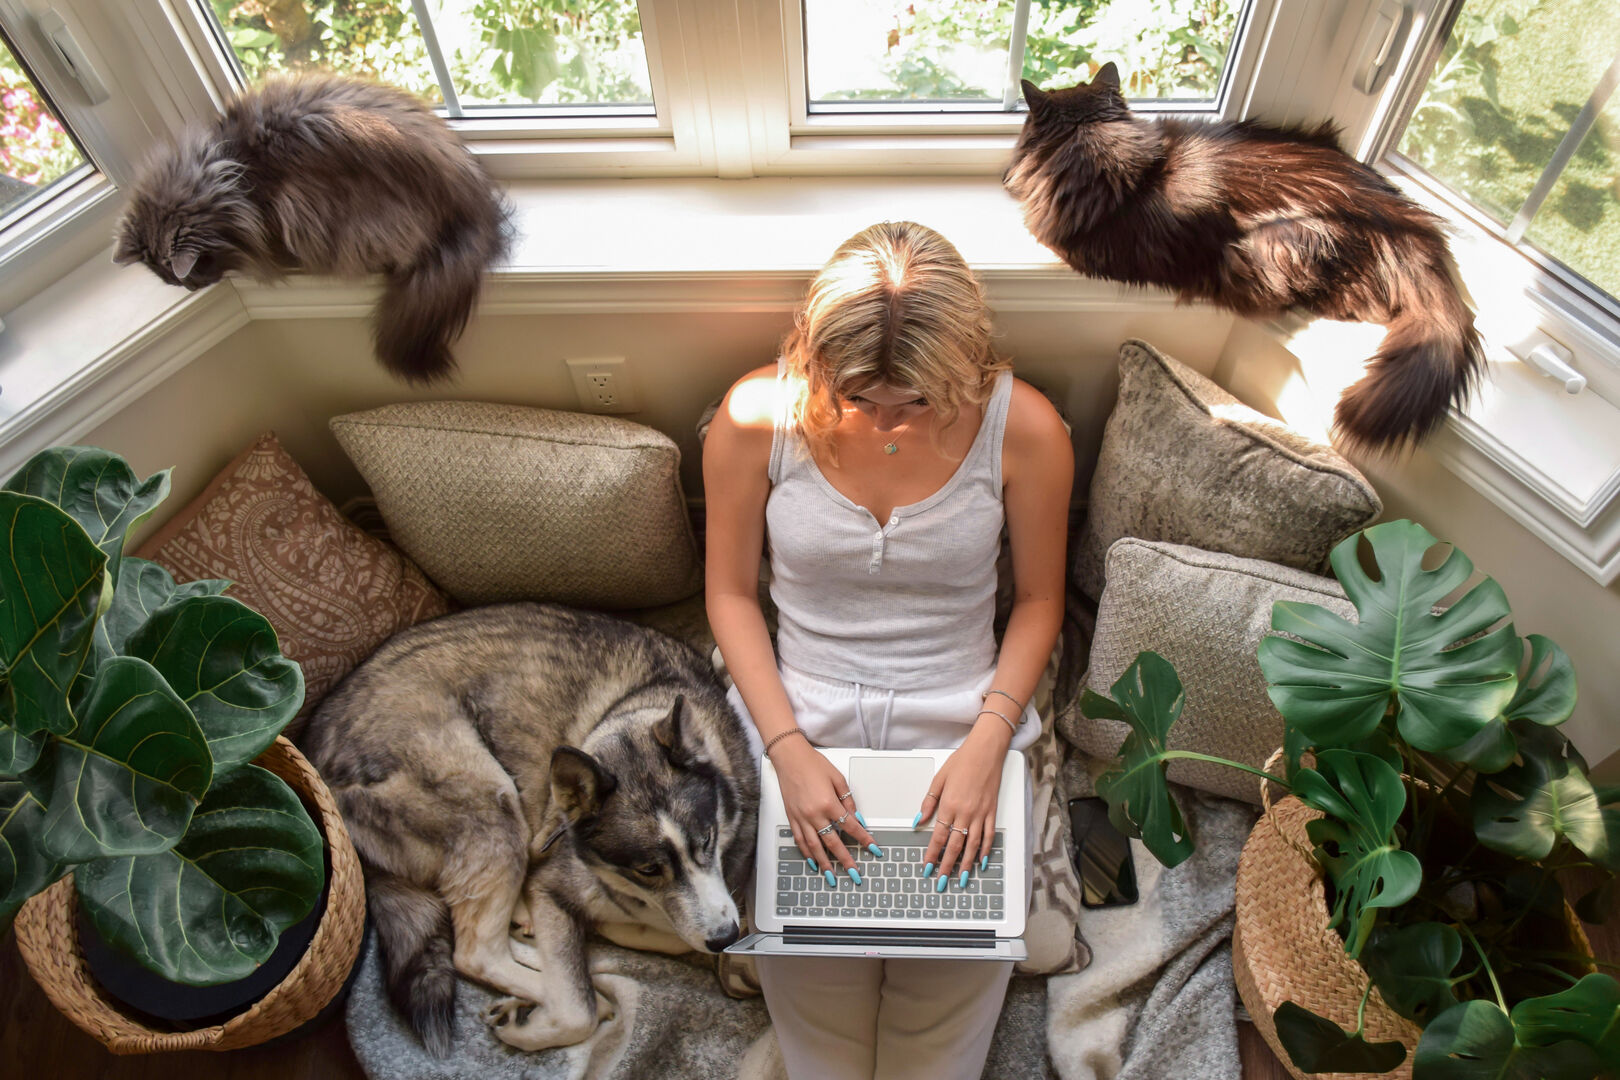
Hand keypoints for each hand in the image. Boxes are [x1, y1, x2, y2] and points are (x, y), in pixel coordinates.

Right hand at [770, 737, 880, 882]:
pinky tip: (812, 861)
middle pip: (833, 843)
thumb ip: (848, 800)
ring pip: (814, 847)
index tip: (873, 849)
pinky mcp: (792, 818)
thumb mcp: (837, 778)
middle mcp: (814, 814)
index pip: (850, 827)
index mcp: (828, 803)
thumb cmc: (812, 764)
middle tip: (854, 873)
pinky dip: (807, 853)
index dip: (863, 839)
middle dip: (845, 860)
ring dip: (824, 863)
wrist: (789, 757)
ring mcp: (801, 818)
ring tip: (832, 876)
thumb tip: (856, 817)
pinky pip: (799, 840)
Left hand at [917, 719, 1011, 882]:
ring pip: (973, 845)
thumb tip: (918, 820)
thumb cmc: (962, 761)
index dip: (932, 854)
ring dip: (966, 864)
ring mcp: (980, 814)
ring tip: (961, 879)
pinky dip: (986, 850)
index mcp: (949, 805)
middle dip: (947, 866)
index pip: (938, 837)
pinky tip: (982, 862)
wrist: (986, 751)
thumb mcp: (939, 779)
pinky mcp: (992, 811)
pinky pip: (989, 835)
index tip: (928, 867)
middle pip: (954, 846)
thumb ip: (928, 802)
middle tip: (942, 881)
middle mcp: (965, 813)